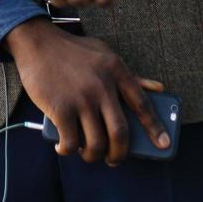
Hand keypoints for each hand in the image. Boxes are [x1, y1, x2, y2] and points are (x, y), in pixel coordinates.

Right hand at [3, 18, 169, 165]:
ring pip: (96, 143)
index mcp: (117, 70)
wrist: (37, 42)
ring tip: (89, 154)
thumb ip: (131, 74)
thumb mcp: (105, 55)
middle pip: (120, 132)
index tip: (164, 145)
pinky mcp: (60, 108)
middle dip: (119, 154)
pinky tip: (64, 147)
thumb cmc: (73, 52)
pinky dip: (68, 150)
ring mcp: (81, 98)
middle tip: (114, 159)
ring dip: (93, 156)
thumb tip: (159, 88)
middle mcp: (102, 85)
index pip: (143, 105)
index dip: (155, 128)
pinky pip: (70, 142)